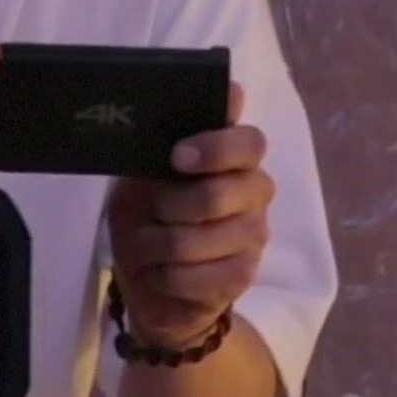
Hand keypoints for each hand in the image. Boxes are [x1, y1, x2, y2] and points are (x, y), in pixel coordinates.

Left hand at [106, 83, 273, 348]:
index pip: (249, 143)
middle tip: (155, 211)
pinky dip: (165, 275)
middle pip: (218, 194)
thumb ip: (160, 149)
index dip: (215, 148)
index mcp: (235, 158)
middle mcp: (255, 191)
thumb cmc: (146, 216)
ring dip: (158, 245)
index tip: (176, 157)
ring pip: (200, 240)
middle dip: (170, 206)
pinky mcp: (244, 276)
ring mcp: (254, 235)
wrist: (146, 277)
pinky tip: (160, 272)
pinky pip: (197, 276)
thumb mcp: (140, 178)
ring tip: (149, 245)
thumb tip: (169, 118)